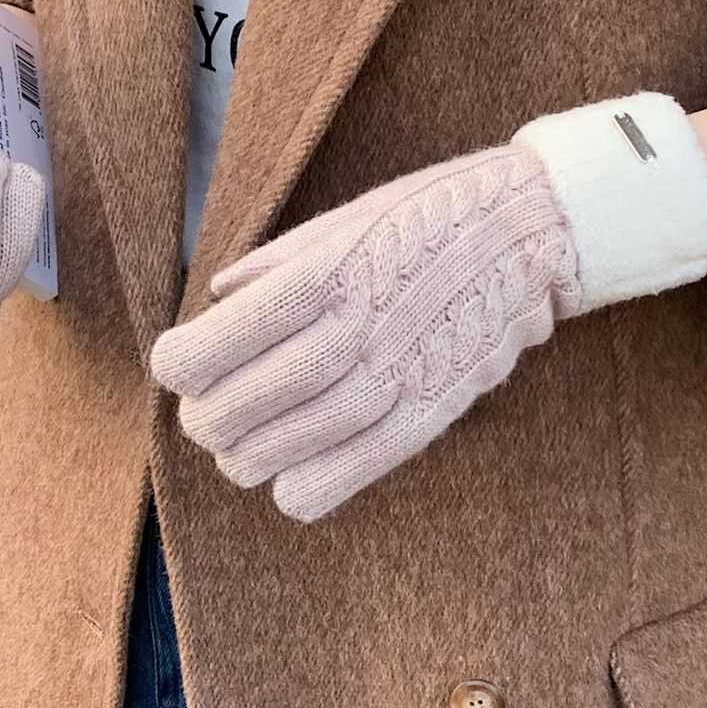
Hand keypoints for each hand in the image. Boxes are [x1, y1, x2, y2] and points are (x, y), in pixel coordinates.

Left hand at [151, 143, 583, 521]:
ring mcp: (392, 380)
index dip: (179, 366)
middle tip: (206, 413)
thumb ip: (271, 268)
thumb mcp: (340, 222)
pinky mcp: (426, 416)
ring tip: (242, 446)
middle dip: (206, 420)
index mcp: (319, 276)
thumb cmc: (422, 220)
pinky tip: (288, 478)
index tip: (177, 364)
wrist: (528, 232)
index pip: (210, 347)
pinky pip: (343, 475)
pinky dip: (301, 487)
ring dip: (246, 458)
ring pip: (281, 452)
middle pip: (236, 408)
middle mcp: (351, 331)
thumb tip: (214, 304)